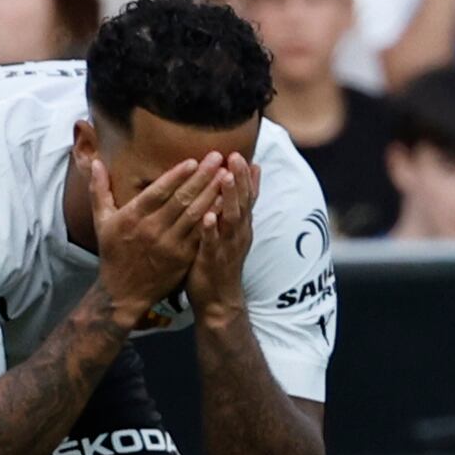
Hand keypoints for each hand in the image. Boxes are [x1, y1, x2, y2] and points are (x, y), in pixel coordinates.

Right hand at [91, 151, 230, 326]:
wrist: (123, 293)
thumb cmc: (113, 253)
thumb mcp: (101, 221)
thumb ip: (99, 190)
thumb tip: (96, 163)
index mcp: (132, 217)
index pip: (158, 191)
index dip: (177, 175)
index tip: (193, 160)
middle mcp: (151, 229)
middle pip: (181, 199)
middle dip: (201, 177)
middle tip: (216, 157)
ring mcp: (169, 245)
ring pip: (194, 214)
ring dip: (212, 193)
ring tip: (225, 175)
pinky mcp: (182, 258)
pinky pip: (200, 233)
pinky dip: (213, 217)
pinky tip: (224, 203)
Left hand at [185, 155, 258, 326]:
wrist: (218, 301)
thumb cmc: (220, 263)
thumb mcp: (230, 233)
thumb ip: (235, 209)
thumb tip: (241, 186)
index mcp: (240, 226)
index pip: (247, 196)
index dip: (245, 175)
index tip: (240, 153)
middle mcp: (237, 234)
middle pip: (242, 202)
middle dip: (239, 179)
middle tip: (235, 156)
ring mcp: (226, 247)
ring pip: (230, 219)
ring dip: (229, 198)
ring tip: (226, 178)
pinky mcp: (212, 261)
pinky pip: (212, 243)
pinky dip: (211, 230)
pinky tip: (207, 216)